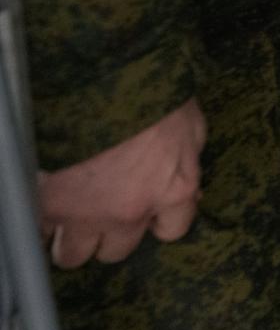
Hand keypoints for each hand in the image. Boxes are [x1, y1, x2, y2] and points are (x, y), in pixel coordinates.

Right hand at [39, 98, 205, 267]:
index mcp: (174, 190)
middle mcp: (132, 211)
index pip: (172, 230)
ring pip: (74, 254)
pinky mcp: (48, 204)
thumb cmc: (155, 91)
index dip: (156, 219)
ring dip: (71, 238)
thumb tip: (191, 189)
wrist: (106, 75)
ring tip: (68, 216)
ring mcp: (87, 213)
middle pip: (117, 251)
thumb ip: (189, 161)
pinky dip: (40, 223)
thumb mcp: (190, 124)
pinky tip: (45, 202)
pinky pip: (39, 234)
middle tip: (100, 210)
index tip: (146, 207)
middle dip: (108, 234)